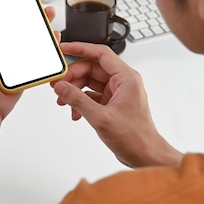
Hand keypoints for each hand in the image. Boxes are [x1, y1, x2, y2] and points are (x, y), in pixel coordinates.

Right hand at [51, 42, 181, 167]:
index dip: (80, 48)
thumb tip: (62, 87)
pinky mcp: (111, 103)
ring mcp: (117, 92)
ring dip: (74, 90)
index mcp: (126, 78)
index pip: (100, 53)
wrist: (145, 156)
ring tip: (63, 101)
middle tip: (58, 84)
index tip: (64, 48)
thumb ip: (78, 100)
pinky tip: (75, 112)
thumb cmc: (136, 137)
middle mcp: (122, 82)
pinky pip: (91, 95)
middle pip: (91, 68)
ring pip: (89, 82)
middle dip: (72, 76)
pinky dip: (80, 102)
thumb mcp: (101, 118)